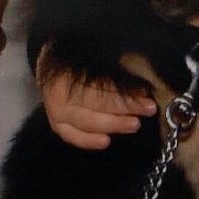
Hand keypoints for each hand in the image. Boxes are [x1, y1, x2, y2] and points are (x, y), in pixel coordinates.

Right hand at [38, 56, 156, 150]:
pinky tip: (105, 141)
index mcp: (70, 69)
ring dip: (112, 124)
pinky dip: (88, 140)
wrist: (50, 65)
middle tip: (148, 108)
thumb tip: (138, 76)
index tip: (145, 92)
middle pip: (96, 101)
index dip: (124, 89)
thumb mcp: (94, 57)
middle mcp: (60, 90)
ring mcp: (57, 109)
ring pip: (86, 120)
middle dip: (125, 106)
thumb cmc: (77, 61)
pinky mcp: (57, 124)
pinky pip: (71, 135)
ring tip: (134, 124)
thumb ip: (112, 67)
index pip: (101, 83)